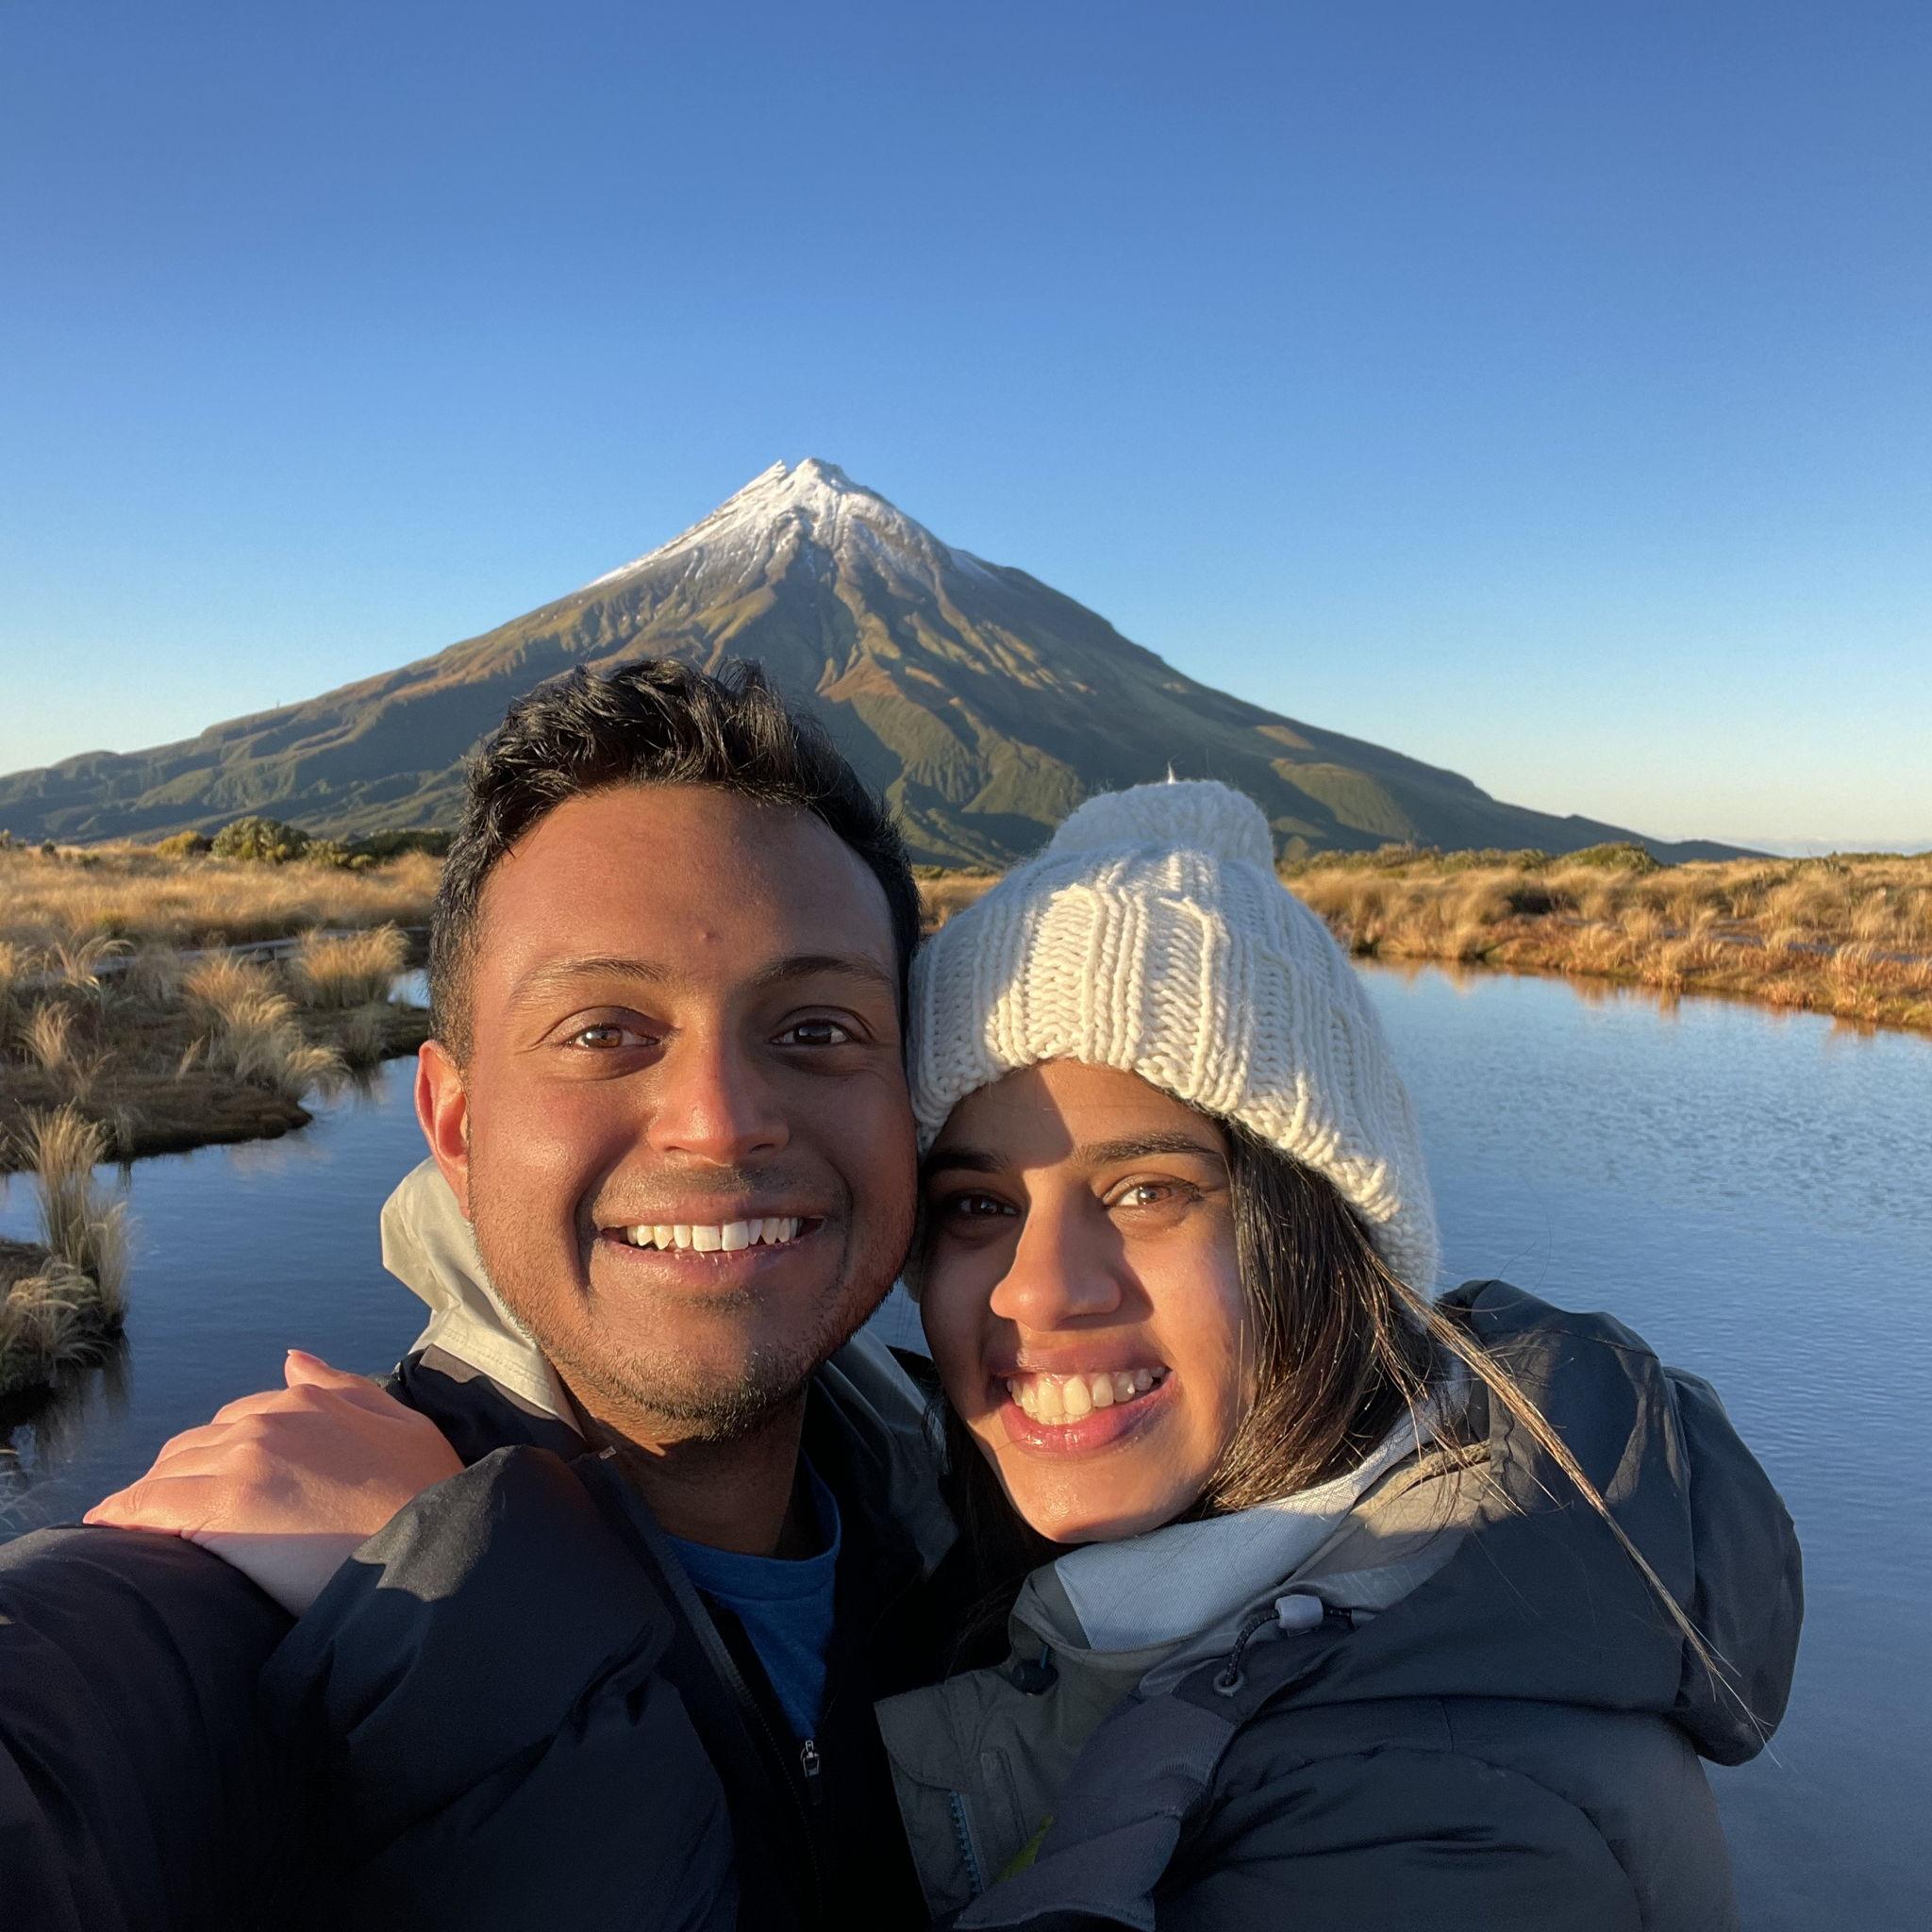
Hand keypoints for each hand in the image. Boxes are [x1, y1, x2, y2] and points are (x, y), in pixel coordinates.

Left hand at [85, 1350, 463, 1613]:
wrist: (436, 1550)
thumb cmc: (428, 1496)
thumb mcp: (403, 1425)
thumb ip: (343, 1387)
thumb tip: (292, 1359)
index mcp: (310, 1399)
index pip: (238, 1420)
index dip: (222, 1456)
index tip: (214, 1487)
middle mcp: (270, 1419)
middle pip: (195, 1446)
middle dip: (181, 1477)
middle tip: (172, 1518)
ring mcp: (244, 1460)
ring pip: (168, 1473)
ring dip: (149, 1498)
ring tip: (132, 1532)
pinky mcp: (224, 1507)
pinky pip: (148, 1506)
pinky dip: (121, 1516)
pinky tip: (104, 1533)